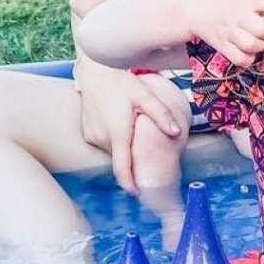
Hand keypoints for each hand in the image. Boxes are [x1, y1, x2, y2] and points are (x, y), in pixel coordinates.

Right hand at [76, 54, 182, 192]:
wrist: (93, 69)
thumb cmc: (120, 80)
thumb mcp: (144, 94)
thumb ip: (160, 114)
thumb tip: (177, 133)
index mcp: (117, 133)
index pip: (122, 169)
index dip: (130, 184)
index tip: (139, 194)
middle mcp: (101, 137)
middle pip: (120, 157)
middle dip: (132, 157)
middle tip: (145, 146)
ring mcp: (91, 135)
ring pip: (111, 149)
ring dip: (122, 145)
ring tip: (132, 128)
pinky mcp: (86, 130)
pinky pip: (102, 141)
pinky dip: (113, 138)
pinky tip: (119, 120)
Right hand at [189, 0, 263, 66]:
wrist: (195, 6)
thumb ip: (262, 1)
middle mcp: (239, 16)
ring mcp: (230, 32)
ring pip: (254, 46)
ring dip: (260, 44)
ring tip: (256, 39)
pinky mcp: (222, 46)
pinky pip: (242, 59)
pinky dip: (248, 57)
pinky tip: (247, 50)